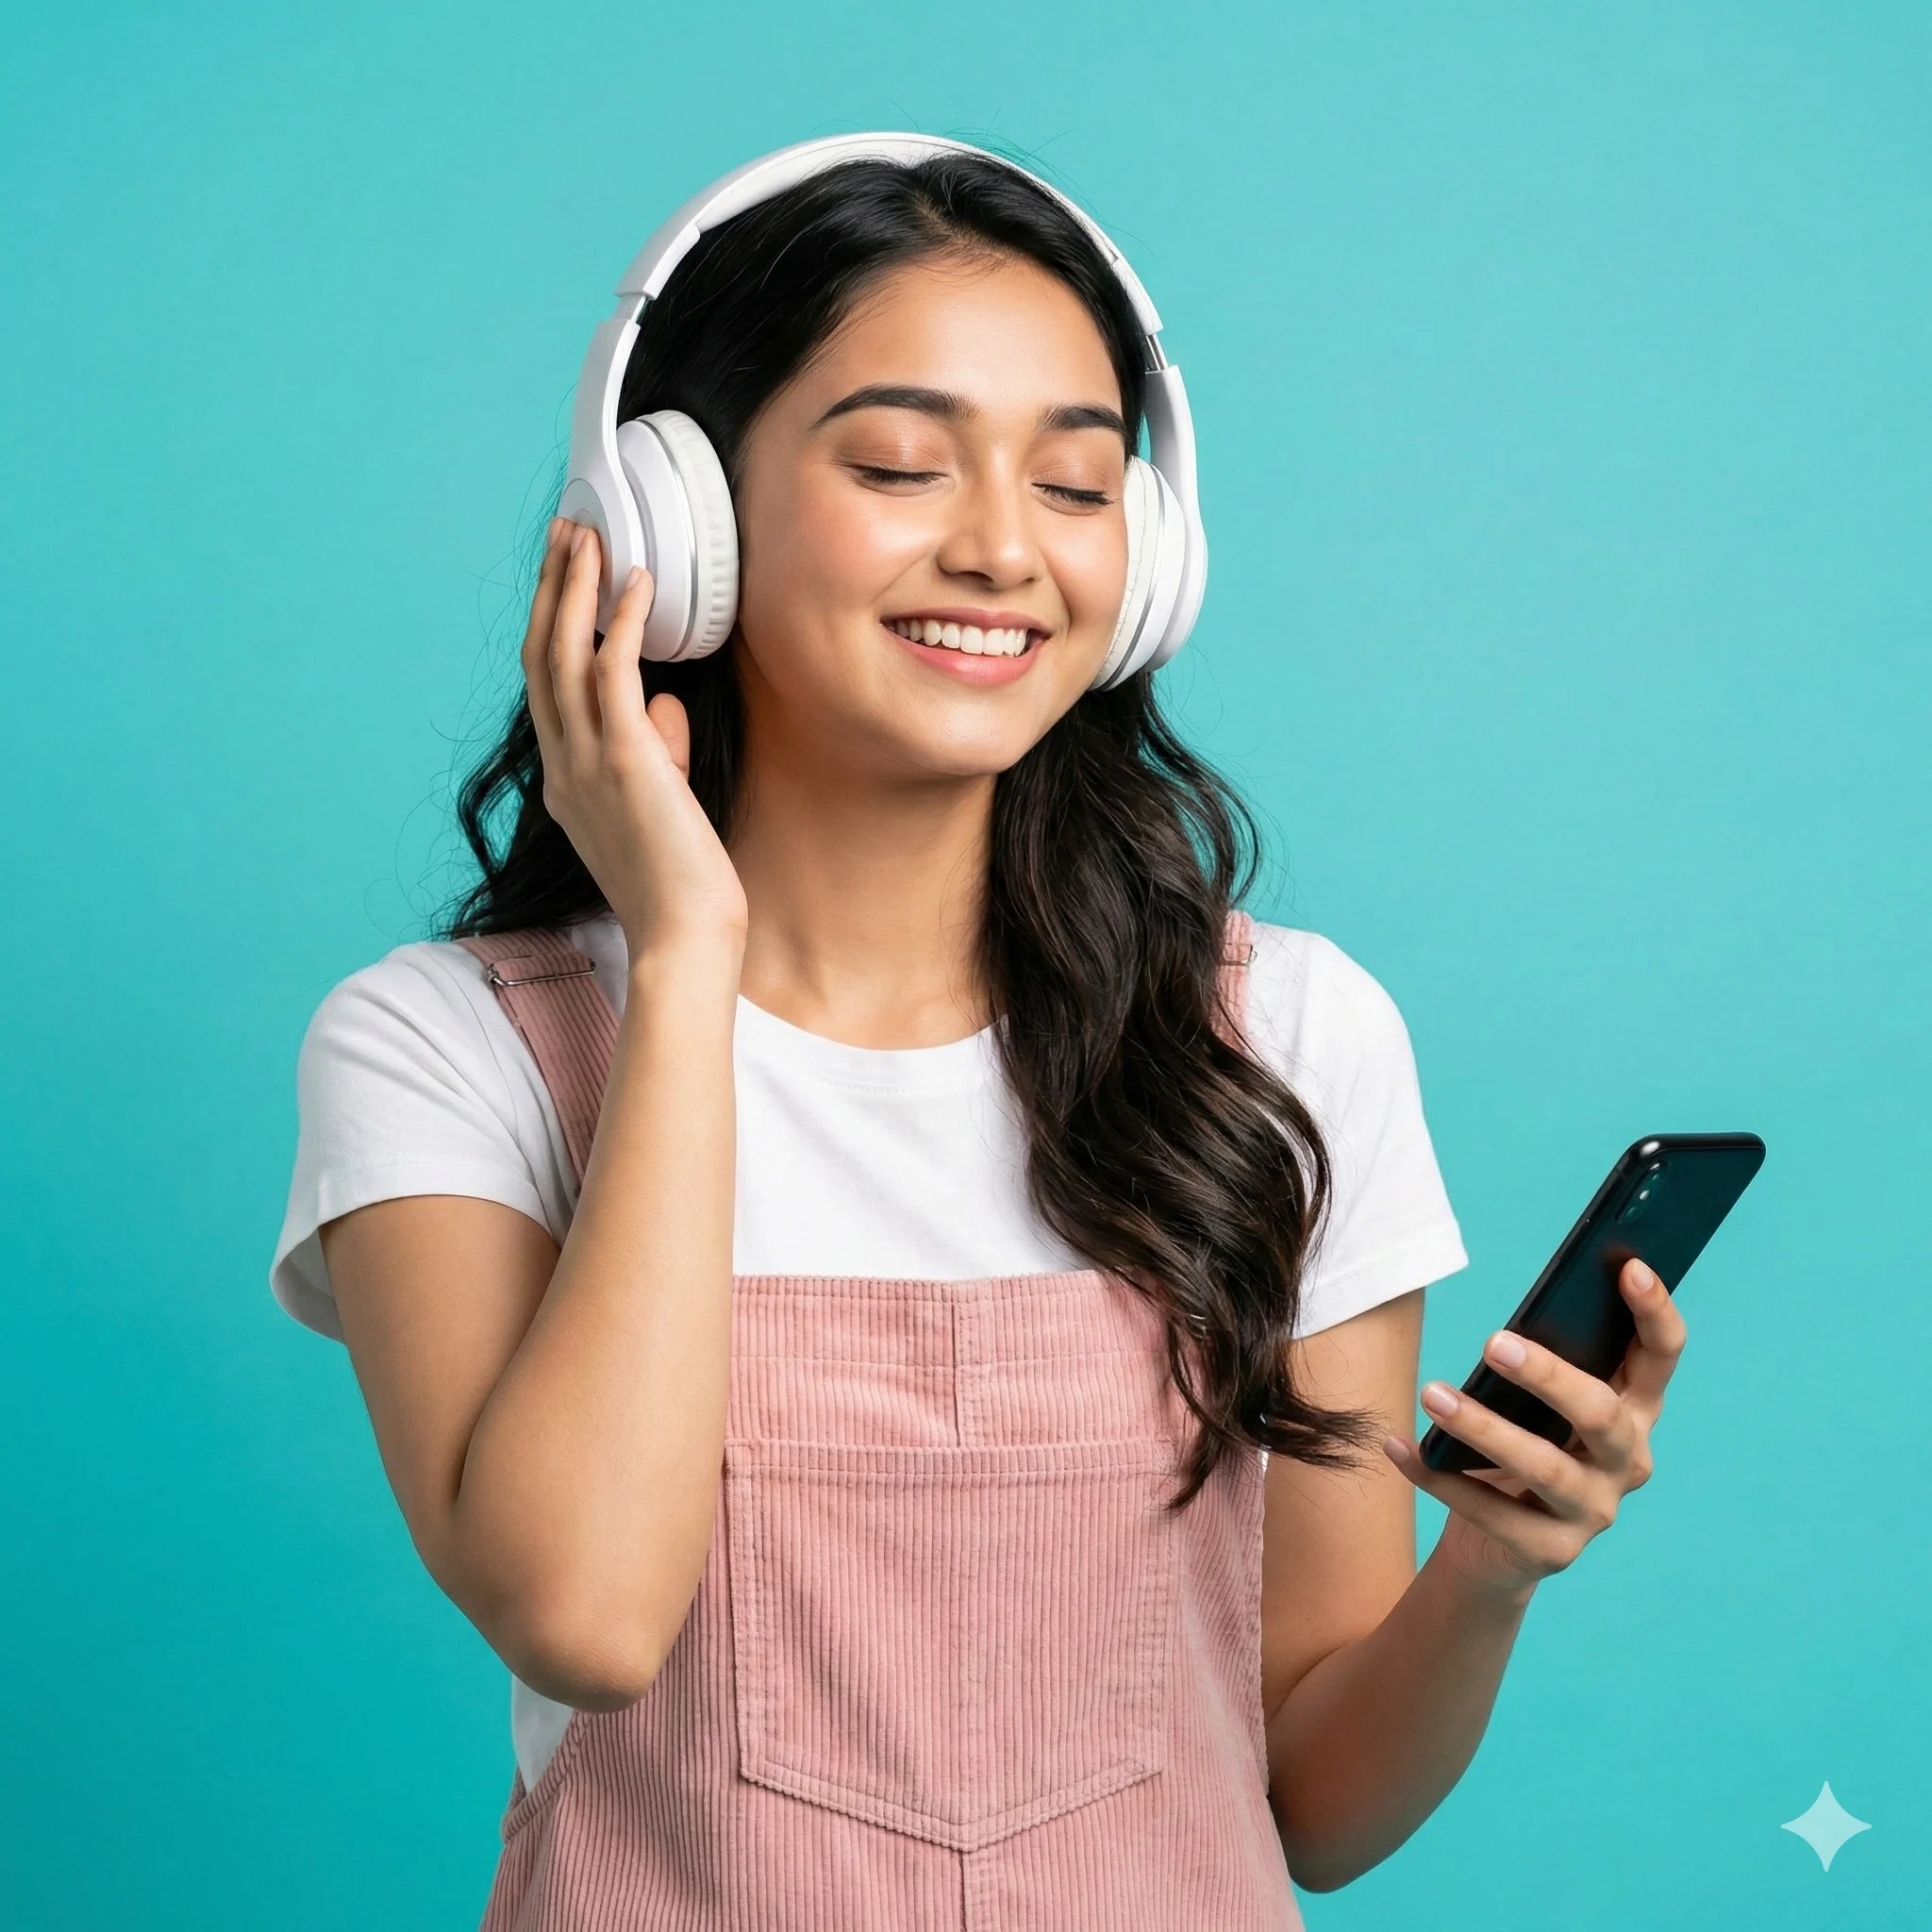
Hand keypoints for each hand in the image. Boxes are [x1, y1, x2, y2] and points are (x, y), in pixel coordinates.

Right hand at [521, 519, 747, 960]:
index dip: (548, 623)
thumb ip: (655, 751)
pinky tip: (637, 583)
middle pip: (540, 656)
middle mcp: (563, 767)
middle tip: (563, 532)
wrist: (684, 936)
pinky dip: (622, 623)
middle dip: (551, 588)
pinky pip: (613, 675)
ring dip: (576, 588)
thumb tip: (665, 704)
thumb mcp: (659, 804)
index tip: (561, 576)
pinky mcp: (626, 762)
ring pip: (564, 655)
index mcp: (564, 781)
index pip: (543, 686)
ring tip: (590, 536)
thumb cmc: (681, 882)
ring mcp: (587, 764)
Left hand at [1383, 1257, 1684, 1601]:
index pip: (1661, 1356)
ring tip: (1432, 1395)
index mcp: (1633, 1410)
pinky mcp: (1554, 1551)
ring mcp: (1595, 1511)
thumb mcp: (1535, 1403)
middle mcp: (1628, 1461)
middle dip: (1548, 1376)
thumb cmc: (1519, 1444)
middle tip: (1493, 1342)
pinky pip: (1490, 1512)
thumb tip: (1507, 1327)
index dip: (1655, 1311)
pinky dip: (1437, 1475)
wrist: (1496, 1545)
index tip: (1630, 1266)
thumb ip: (1540, 1364)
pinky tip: (1398, 1447)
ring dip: (1483, 1428)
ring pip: (1544, 1467)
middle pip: (1601, 1414)